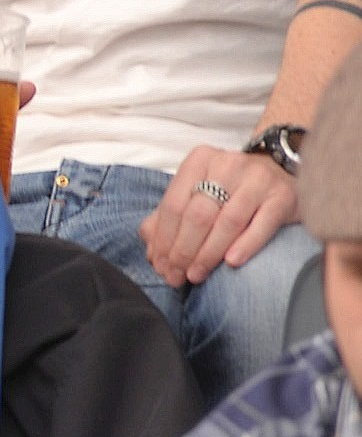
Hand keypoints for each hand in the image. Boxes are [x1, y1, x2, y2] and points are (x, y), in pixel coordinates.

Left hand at [140, 144, 295, 288]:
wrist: (278, 170)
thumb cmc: (228, 188)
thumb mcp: (195, 192)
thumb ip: (168, 218)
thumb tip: (152, 252)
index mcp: (199, 160)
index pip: (173, 205)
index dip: (164, 239)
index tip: (160, 265)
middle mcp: (228, 165)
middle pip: (198, 215)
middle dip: (183, 251)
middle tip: (177, 276)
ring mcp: (258, 179)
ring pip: (227, 222)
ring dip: (209, 254)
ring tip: (197, 275)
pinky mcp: (284, 196)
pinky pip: (262, 225)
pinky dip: (245, 245)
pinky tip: (231, 263)